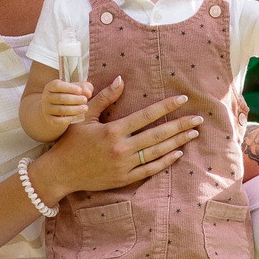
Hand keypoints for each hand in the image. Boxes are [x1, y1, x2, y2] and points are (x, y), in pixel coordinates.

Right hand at [33, 76, 204, 198]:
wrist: (60, 173)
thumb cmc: (70, 142)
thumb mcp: (84, 116)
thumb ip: (104, 98)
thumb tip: (121, 79)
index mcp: (113, 130)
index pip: (146, 115)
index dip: (166, 107)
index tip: (182, 99)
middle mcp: (121, 148)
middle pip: (158, 135)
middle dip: (180, 125)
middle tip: (199, 118)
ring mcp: (124, 165)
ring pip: (157, 152)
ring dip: (178, 142)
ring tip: (193, 133)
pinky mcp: (124, 179)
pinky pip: (149, 170)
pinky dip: (165, 161)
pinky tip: (178, 153)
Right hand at [41, 79, 91, 131]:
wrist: (54, 112)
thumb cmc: (67, 97)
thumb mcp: (73, 89)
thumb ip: (84, 87)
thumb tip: (89, 93)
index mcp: (50, 87)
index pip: (57, 85)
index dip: (69, 88)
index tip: (80, 91)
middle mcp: (46, 98)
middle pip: (61, 98)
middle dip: (75, 99)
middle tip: (85, 100)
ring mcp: (46, 110)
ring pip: (61, 110)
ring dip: (75, 109)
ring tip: (85, 108)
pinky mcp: (49, 120)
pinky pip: (60, 120)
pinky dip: (70, 118)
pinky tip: (78, 116)